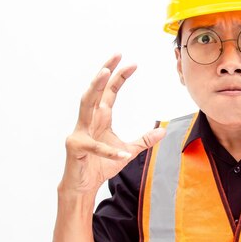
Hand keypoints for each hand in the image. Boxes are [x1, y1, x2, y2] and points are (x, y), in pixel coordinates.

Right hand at [58, 54, 165, 195]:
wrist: (83, 186)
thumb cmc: (100, 166)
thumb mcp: (127, 151)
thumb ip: (143, 140)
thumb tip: (163, 130)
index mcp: (100, 117)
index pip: (109, 92)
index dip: (119, 76)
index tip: (132, 63)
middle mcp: (88, 120)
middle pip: (96, 90)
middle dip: (105, 71)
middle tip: (116, 55)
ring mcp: (80, 132)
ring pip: (86, 105)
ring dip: (96, 88)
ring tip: (105, 73)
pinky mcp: (77, 148)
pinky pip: (96, 147)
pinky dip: (109, 151)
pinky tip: (122, 155)